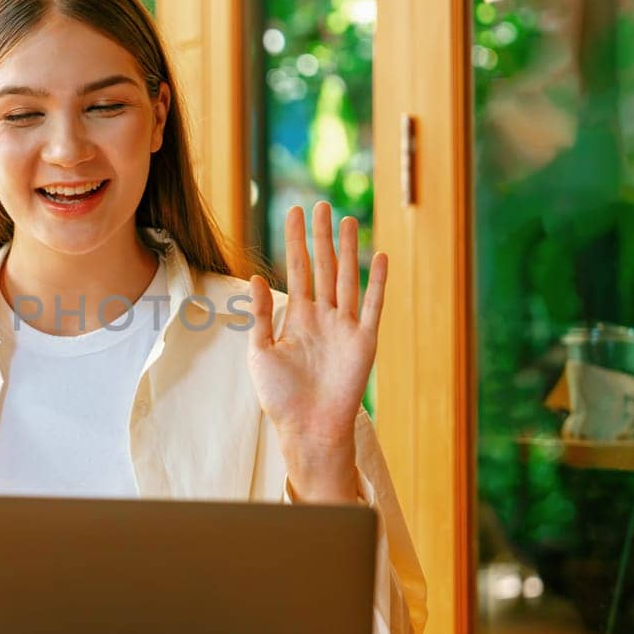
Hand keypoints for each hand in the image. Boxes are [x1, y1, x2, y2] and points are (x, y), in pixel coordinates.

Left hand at [245, 202, 386, 502]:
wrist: (307, 428)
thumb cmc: (280, 396)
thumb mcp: (260, 353)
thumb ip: (259, 316)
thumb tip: (254, 278)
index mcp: (297, 317)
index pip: (297, 269)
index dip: (295, 240)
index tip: (293, 211)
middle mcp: (322, 316)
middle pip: (323, 266)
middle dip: (321, 236)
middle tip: (320, 204)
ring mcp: (344, 327)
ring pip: (347, 278)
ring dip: (347, 250)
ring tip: (348, 220)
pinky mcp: (364, 342)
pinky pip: (372, 306)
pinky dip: (377, 282)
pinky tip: (379, 257)